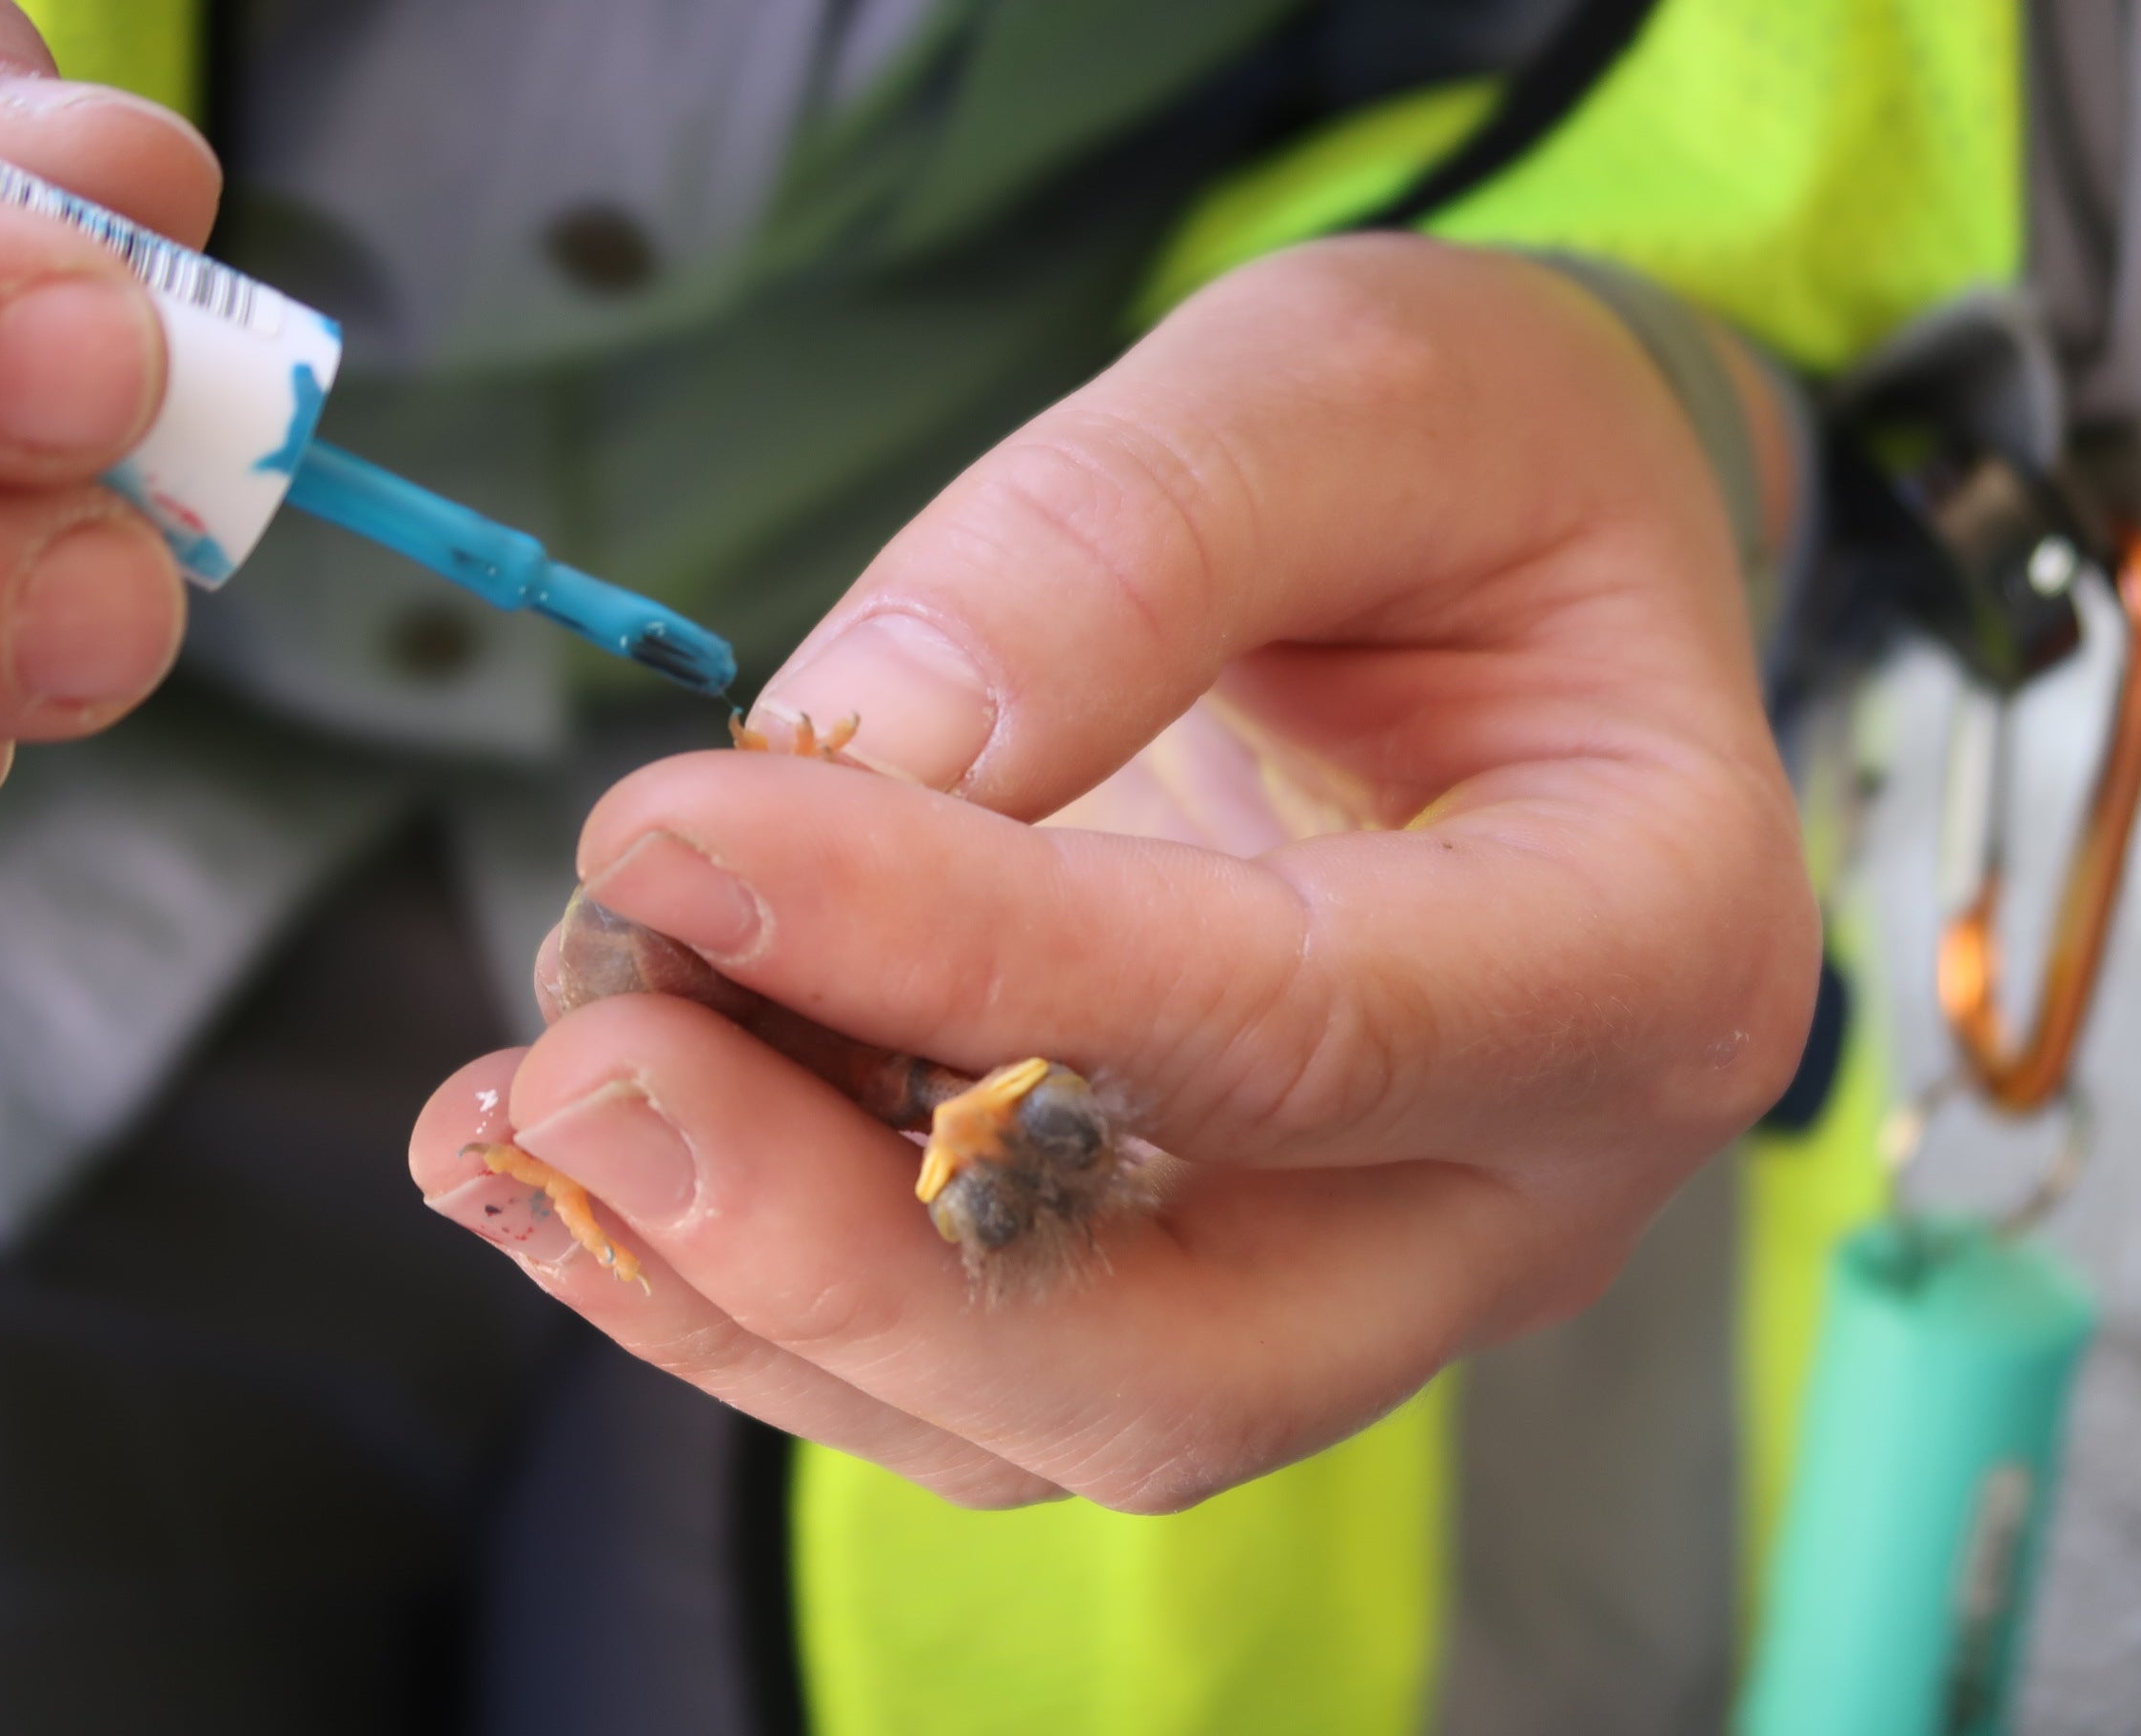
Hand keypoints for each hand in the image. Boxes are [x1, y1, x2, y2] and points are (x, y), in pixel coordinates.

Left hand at [413, 237, 1819, 1509]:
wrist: (1513, 577)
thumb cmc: (1477, 463)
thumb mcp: (1348, 386)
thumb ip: (1131, 539)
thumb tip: (868, 750)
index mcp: (1638, 941)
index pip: (1294, 1026)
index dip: (968, 957)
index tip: (684, 837)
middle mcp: (1513, 1181)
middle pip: (1178, 1360)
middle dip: (843, 1254)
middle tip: (580, 1071)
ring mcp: (1355, 1266)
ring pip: (1039, 1411)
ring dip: (744, 1293)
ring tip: (514, 1109)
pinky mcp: (1199, 1268)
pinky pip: (967, 1366)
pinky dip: (748, 1289)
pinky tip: (562, 1154)